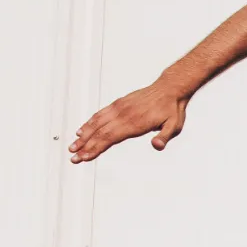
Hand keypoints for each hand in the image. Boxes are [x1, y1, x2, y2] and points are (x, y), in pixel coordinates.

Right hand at [69, 82, 187, 162]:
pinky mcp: (118, 103)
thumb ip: (164, 137)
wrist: (169, 88)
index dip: (96, 148)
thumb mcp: (174, 125)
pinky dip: (89, 122)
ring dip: (84, 136)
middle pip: (99, 133)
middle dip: (85, 147)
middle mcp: (123, 115)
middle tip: (73, 157)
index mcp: (134, 123)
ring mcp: (119, 108)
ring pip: (96, 123)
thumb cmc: (171, 108)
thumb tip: (157, 146)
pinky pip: (100, 113)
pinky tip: (83, 130)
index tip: (84, 157)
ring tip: (73, 146)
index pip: (110, 138)